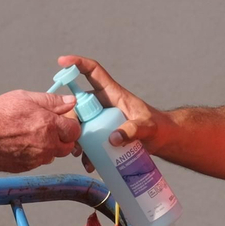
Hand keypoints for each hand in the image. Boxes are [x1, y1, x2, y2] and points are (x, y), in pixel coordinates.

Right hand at [0, 91, 81, 172]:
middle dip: (62, 138)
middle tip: (49, 128)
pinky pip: (37, 161)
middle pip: (67, 147)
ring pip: (52, 155)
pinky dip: (34, 154)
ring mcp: (36, 159)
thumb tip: (70, 102)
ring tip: (31, 135)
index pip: (74, 130)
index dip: (70, 124)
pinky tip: (21, 144)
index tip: (63, 121)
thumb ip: (51, 101)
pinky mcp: (25, 168)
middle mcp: (46, 145)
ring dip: (48, 147)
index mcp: (49, 126)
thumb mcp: (25, 97)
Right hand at [57, 56, 171, 165]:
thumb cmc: (157, 127)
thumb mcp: (148, 127)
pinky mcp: (102, 134)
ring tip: (79, 153)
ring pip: (80, 124)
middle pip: (78, 103)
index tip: (62, 62)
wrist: (162, 140)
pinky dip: (86, 152)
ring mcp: (101, 119)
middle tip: (70, 133)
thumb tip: (113, 138)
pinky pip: (87, 140)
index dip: (77, 64)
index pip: (93, 72)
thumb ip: (133, 130)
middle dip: (70, 117)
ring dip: (75, 138)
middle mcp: (103, 104)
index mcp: (112, 94)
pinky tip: (90, 164)